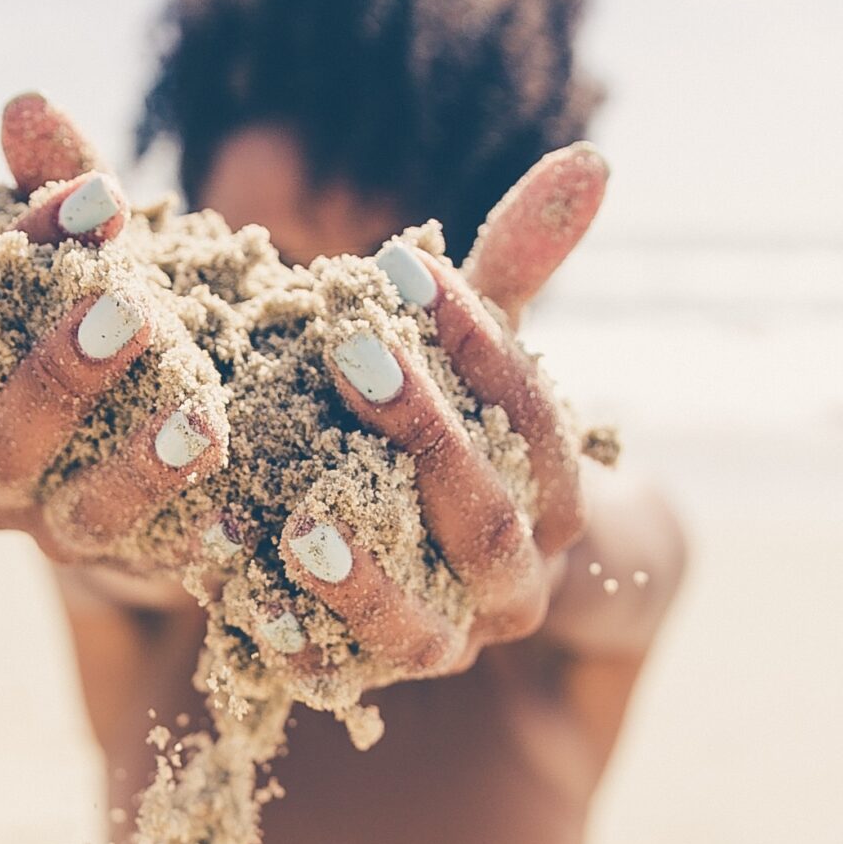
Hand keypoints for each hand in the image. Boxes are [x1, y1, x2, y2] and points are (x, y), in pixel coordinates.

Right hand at [0, 94, 226, 565]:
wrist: (163, 468)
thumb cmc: (124, 331)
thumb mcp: (101, 255)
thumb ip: (65, 184)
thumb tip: (25, 106)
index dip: (32, 255)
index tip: (105, 197)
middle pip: (5, 436)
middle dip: (64, 375)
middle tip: (133, 313)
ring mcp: (62, 531)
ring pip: (82, 514)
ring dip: (140, 468)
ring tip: (202, 420)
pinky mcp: (136, 574)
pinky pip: (165, 570)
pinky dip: (204, 545)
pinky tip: (248, 520)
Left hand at [277, 145, 606, 677]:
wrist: (420, 559)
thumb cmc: (440, 424)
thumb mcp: (465, 349)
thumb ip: (515, 271)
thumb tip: (594, 160)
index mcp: (551, 498)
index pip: (533, 417)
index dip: (479, 341)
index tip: (402, 261)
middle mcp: (514, 584)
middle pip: (487, 521)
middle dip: (425, 434)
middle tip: (349, 349)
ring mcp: (447, 644)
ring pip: (427, 627)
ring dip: (368, 578)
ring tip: (304, 519)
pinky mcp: (369, 682)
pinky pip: (341, 680)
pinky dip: (300, 648)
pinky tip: (248, 604)